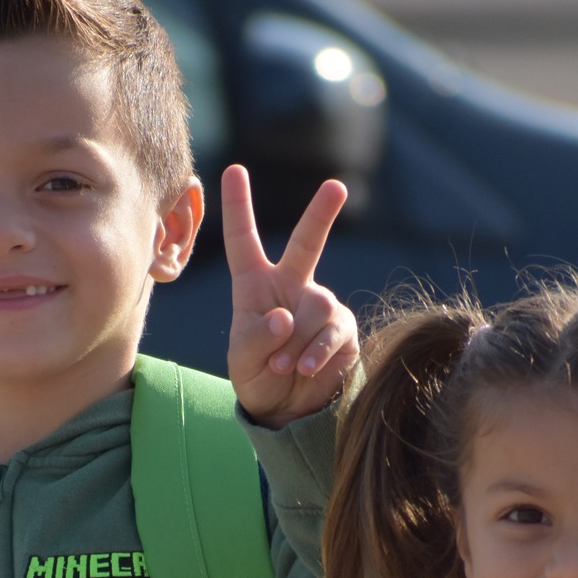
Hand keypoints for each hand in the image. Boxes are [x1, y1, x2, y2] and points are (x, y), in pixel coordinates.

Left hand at [221, 164, 358, 427]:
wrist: (288, 408)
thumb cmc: (257, 375)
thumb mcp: (243, 359)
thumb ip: (257, 337)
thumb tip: (285, 317)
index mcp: (256, 284)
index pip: (244, 240)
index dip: (239, 206)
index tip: (234, 169)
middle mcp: (291, 285)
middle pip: (307, 242)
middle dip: (322, 213)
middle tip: (337, 186)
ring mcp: (320, 304)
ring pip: (314, 311)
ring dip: (295, 343)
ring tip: (282, 366)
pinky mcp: (343, 328)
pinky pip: (332, 334)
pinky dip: (315, 353)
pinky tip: (303, 368)